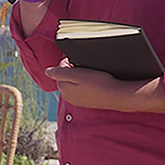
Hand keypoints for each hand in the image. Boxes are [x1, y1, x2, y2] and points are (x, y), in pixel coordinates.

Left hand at [44, 58, 164, 112]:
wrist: (118, 95)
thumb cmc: (99, 83)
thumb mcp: (77, 75)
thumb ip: (59, 73)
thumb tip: (46, 71)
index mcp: (63, 89)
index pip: (59, 70)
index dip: (68, 63)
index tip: (79, 62)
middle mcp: (67, 97)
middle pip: (66, 77)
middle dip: (73, 70)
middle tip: (85, 67)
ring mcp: (77, 100)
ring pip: (74, 83)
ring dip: (80, 76)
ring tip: (91, 74)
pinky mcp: (86, 102)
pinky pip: (82, 89)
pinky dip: (86, 84)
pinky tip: (95, 82)